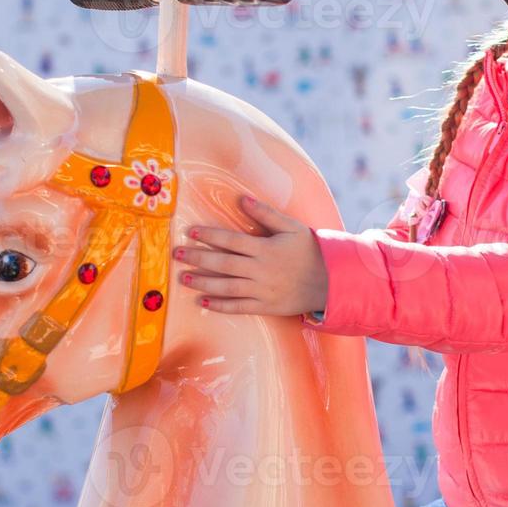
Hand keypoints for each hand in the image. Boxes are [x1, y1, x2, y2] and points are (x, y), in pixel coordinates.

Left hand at [173, 194, 328, 315]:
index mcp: (265, 248)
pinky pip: (239, 307)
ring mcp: (263, 290)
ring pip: (227, 287)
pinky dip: (220, 306)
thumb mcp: (292, 227)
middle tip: (176, 254)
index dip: (209, 236)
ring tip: (183, 277)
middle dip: (198, 258)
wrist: (331, 282)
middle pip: (223, 263)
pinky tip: (203, 302)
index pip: (231, 240)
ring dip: (203, 282)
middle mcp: (261, 270)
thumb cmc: (310, 250)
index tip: (190, 232)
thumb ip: (266, 213)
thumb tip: (241, 199)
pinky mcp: (266, 307)